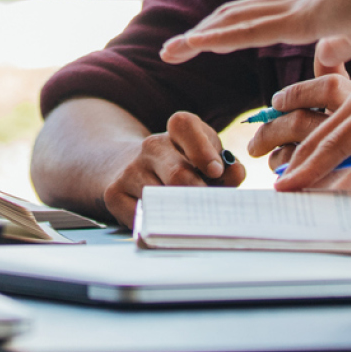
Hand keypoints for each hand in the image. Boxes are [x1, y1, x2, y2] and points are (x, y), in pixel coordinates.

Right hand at [99, 111, 245, 225]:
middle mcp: (151, 146)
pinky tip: (166, 222)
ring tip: (190, 219)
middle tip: (209, 210)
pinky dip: (158, 225)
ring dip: (180, 215)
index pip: (184, 126)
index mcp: (176, 131)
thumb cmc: (181, 167)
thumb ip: (226, 167)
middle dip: (198, 196)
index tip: (216, 171)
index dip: (202, 149)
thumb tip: (236, 173)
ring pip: (161, 200)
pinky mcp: (114, 193)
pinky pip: (142, 218)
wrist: (128, 169)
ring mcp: (130, 170)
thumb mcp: (205, 160)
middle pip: (178, 174)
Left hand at [159, 0, 350, 69]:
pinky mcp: (298, 18)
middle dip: (206, 31)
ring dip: (199, 36)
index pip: (261, 15)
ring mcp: (293, 7)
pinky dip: (215, 38)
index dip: (233, 27)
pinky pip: (246, 31)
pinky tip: (193, 45)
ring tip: (170, 50)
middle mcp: (295, 1)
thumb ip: (340, 45)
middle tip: (176, 46)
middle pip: (237, 14)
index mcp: (311, 6)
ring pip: (233, 21)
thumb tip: (324, 59)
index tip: (208, 38)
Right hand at [274, 53, 350, 195]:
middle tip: (275, 189)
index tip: (287, 186)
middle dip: (295, 163)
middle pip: (320, 136)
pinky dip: (315, 138)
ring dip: (299, 149)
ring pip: (322, 126)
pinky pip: (334, 120)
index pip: (337, 144)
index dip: (312, 168)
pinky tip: (305, 150)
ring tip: (278, 170)